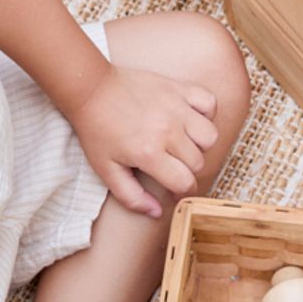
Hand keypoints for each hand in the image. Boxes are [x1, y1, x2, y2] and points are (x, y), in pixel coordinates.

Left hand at [66, 64, 219, 217]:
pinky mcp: (179, 89)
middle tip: (172, 167)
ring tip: (184, 144)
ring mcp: (176, 108)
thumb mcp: (105, 170)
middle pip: (199, 162)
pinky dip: (207, 113)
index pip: (185, 182)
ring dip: (200, 145)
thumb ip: (131, 196)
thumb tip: (156, 213)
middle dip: (188, 171)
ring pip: (210, 136)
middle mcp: (168, 131)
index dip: (181, 191)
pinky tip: (191, 120)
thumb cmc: (97, 130)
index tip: (172, 188)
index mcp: (149, 153)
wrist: (92, 89)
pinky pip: (209, 102)